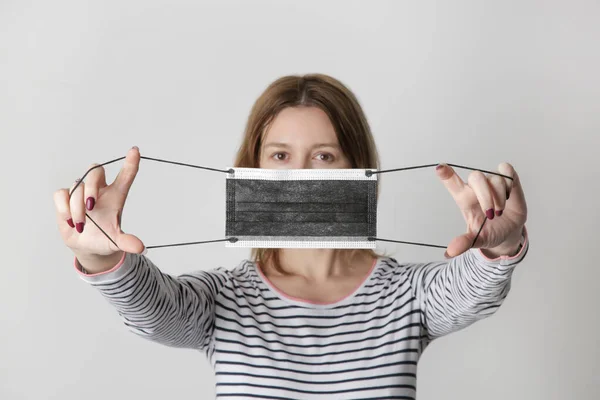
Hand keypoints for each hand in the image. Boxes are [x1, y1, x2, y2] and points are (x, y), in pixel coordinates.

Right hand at [54, 147, 144, 265]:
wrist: (86, 246)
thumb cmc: (104, 238)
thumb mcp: (116, 241)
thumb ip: (127, 242)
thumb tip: (140, 248)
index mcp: (116, 196)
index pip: (125, 176)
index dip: (130, 163)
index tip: (135, 151)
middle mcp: (100, 190)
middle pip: (96, 170)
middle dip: (91, 187)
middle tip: (91, 207)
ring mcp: (81, 192)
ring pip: (77, 186)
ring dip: (77, 208)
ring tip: (81, 225)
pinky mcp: (65, 198)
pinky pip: (61, 193)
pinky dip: (64, 207)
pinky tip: (70, 221)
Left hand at [436, 162, 526, 257]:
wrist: (508, 232)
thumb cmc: (488, 232)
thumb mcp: (476, 240)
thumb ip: (464, 243)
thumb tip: (449, 253)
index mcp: (464, 199)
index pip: (451, 182)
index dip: (446, 174)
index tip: (440, 168)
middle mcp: (476, 187)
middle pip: (476, 176)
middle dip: (485, 196)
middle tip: (491, 215)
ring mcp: (492, 181)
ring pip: (494, 178)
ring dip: (499, 197)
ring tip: (500, 212)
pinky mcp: (507, 178)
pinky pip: (507, 170)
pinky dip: (509, 183)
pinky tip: (509, 196)